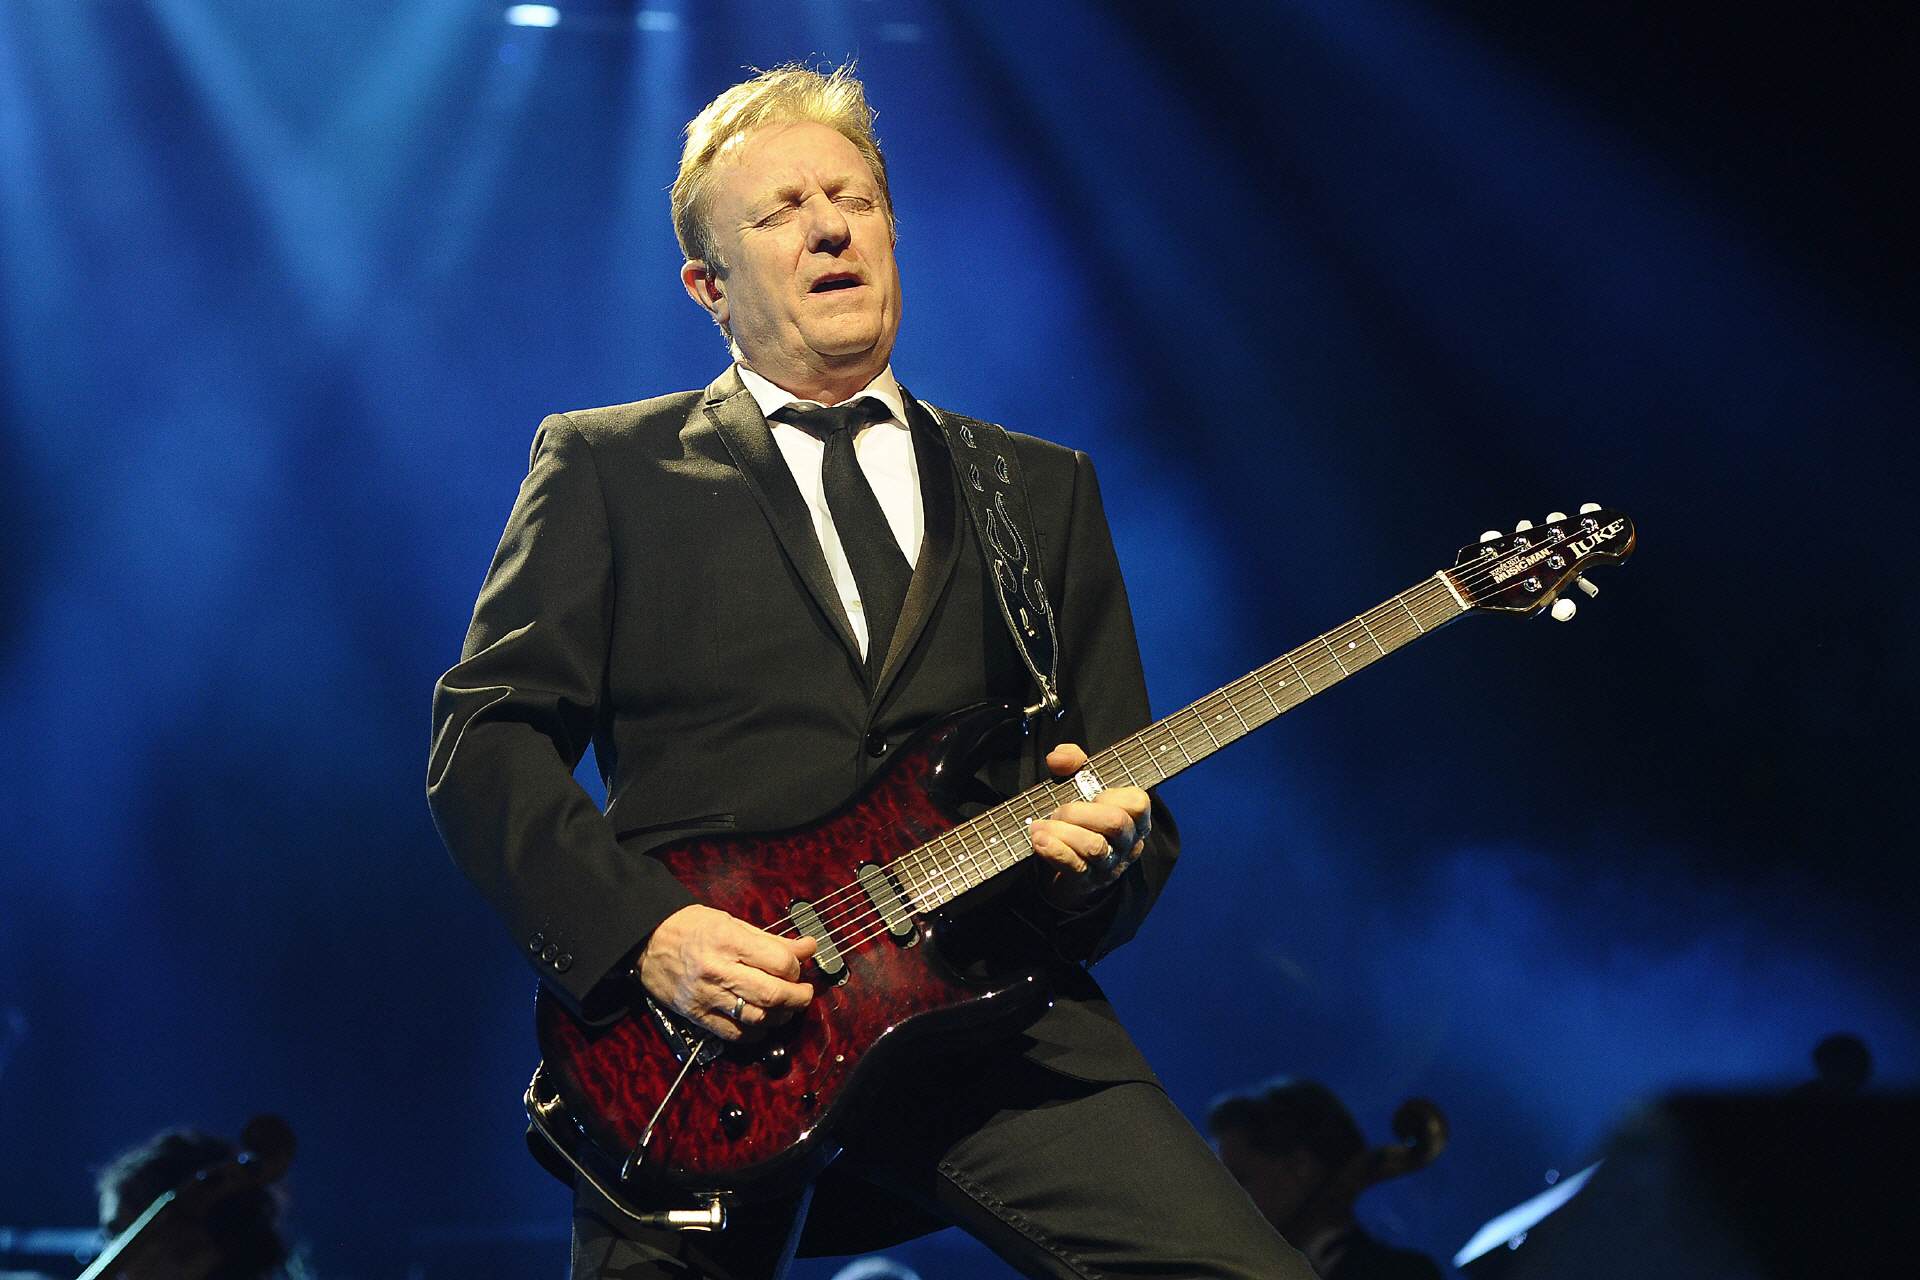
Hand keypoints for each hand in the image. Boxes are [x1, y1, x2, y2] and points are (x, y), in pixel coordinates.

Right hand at [636, 904, 816, 1040]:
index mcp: (729, 941)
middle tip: (804, 994)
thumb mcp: (733, 922)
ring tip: (785, 1008)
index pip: (779, 962)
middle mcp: (718, 970)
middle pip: (772, 994)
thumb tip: (808, 947)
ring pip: (757, 1018)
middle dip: (798, 998)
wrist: (647, 940)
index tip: (797, 968)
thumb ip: (772, 940)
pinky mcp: (697, 1015)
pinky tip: (762, 1023)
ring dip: (780, 1017)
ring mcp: (706, 996)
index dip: (797, 968)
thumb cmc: (691, 927)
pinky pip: (734, 1034)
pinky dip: (756, 1033)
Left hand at [1029, 743, 1150, 905]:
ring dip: (1062, 832)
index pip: (1138, 803)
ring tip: (1040, 826)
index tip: (1092, 795)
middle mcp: (1127, 842)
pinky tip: (1039, 840)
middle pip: (1115, 823)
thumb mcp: (1079, 782)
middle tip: (1057, 811)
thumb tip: (1058, 759)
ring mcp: (1109, 864)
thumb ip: (1072, 760)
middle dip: (1079, 812)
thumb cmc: (1080, 818)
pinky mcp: (1088, 881)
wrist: (1066, 865)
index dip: (1112, 795)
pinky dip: (1055, 851)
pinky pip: (1075, 867)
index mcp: (1134, 818)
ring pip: (1094, 847)